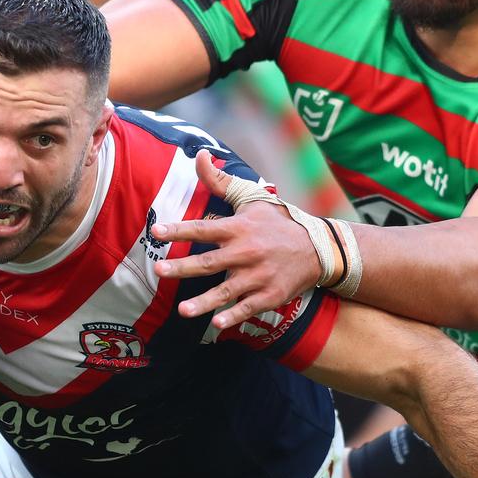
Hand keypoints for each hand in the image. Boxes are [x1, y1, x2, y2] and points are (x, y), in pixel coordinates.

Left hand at [151, 150, 321, 328]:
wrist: (319, 248)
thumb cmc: (277, 222)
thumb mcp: (250, 199)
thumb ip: (219, 181)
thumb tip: (199, 154)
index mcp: (239, 228)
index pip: (204, 228)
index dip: (180, 229)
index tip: (157, 232)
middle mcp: (247, 252)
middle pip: (210, 262)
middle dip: (183, 267)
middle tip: (158, 270)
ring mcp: (258, 276)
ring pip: (227, 291)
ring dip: (204, 302)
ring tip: (182, 310)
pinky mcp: (270, 295)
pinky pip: (248, 307)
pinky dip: (234, 316)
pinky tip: (217, 324)